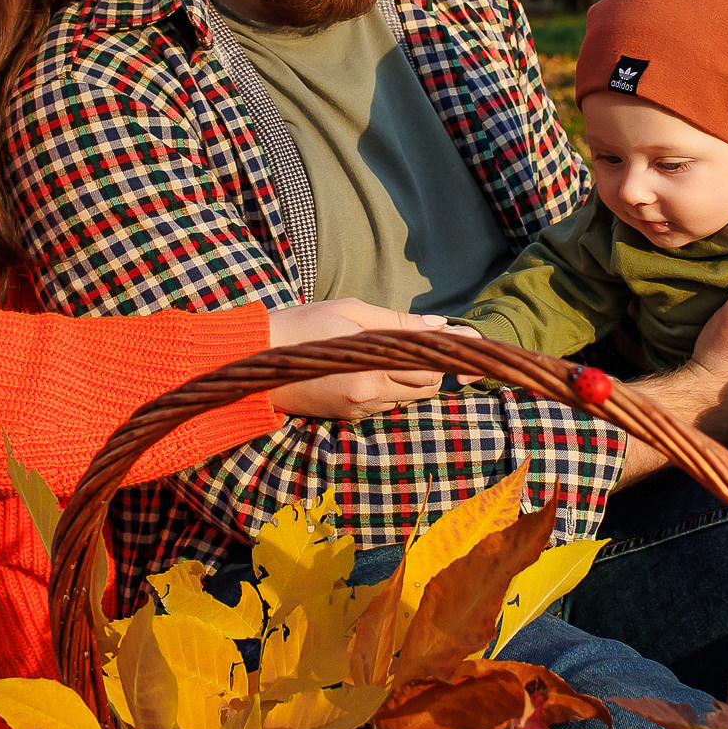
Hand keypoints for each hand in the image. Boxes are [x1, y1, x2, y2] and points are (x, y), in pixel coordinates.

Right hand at [267, 297, 457, 419]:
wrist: (254, 360)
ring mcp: (358, 408)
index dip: (450, 357)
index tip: (473, 348)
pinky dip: (390, 390)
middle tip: (427, 345)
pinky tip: (373, 370)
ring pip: (406, 399)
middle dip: (431, 368)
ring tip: (394, 355)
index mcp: (371, 368)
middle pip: (424, 388)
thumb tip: (438, 323)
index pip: (429, 369)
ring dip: (410, 380)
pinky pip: (384, 407)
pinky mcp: (347, 416)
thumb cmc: (302, 326)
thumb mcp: (349, 312)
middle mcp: (368, 394)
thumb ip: (397, 321)